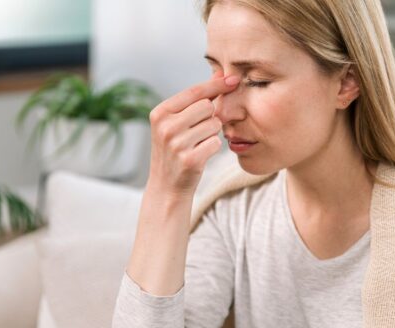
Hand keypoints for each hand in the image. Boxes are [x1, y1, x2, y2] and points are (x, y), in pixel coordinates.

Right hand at [147, 71, 239, 195]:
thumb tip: (221, 74)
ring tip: (198, 144)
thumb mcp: (175, 123)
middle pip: (207, 107)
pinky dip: (213, 147)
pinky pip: (216, 143)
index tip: (234, 78)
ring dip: (212, 133)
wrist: (166, 187)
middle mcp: (165, 127)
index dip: (217, 84)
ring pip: (214, 125)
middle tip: (200, 131)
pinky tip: (200, 154)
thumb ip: (194, 101)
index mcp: (160, 113)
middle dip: (211, 117)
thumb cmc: (175, 150)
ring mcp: (176, 144)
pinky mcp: (189, 160)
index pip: (194, 92)